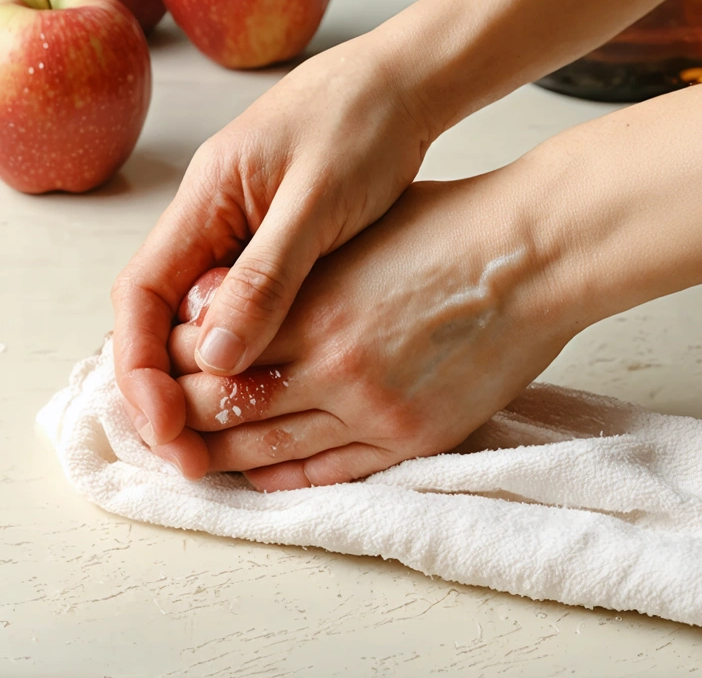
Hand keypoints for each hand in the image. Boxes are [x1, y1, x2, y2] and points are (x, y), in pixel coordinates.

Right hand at [112, 34, 436, 477]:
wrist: (408, 81)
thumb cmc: (366, 122)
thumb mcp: (319, 200)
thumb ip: (267, 274)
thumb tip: (215, 356)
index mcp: (207, 197)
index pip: (142, 292)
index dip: (141, 366)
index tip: (168, 426)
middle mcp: (214, 214)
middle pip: (164, 312)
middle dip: (170, 384)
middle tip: (197, 454)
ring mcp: (248, 225)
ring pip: (207, 311)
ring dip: (211, 372)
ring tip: (228, 438)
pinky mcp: (285, 235)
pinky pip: (251, 299)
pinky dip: (252, 344)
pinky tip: (273, 382)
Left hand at [165, 169, 574, 488]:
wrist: (533, 255)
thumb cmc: (452, 227)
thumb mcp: (357, 234)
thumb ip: (291, 274)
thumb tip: (230, 304)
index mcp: (314, 306)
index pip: (207, 351)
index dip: (172, 361)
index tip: (164, 363)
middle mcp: (334, 366)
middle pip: (222, 409)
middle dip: (182, 416)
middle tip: (165, 419)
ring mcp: (374, 408)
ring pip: (266, 451)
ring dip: (220, 456)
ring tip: (195, 456)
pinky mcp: (413, 436)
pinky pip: (329, 473)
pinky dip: (283, 478)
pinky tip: (260, 474)